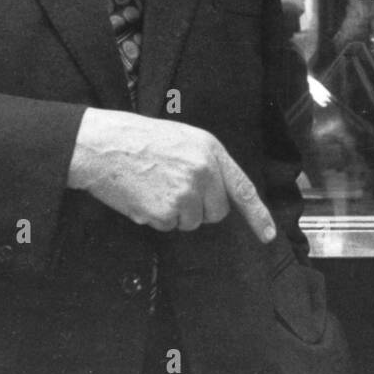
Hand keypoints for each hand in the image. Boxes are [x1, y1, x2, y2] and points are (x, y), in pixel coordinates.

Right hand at [67, 109, 275, 240]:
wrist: (104, 145)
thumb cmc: (139, 139)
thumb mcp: (184, 138)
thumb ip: (207, 163)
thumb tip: (218, 191)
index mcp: (211, 151)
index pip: (243, 188)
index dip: (258, 214)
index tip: (269, 234)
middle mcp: (204, 172)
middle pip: (216, 212)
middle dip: (199, 207)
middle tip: (172, 186)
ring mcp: (185, 194)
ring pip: (191, 222)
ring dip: (175, 212)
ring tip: (154, 186)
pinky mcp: (165, 212)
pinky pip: (168, 226)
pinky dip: (156, 217)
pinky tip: (143, 195)